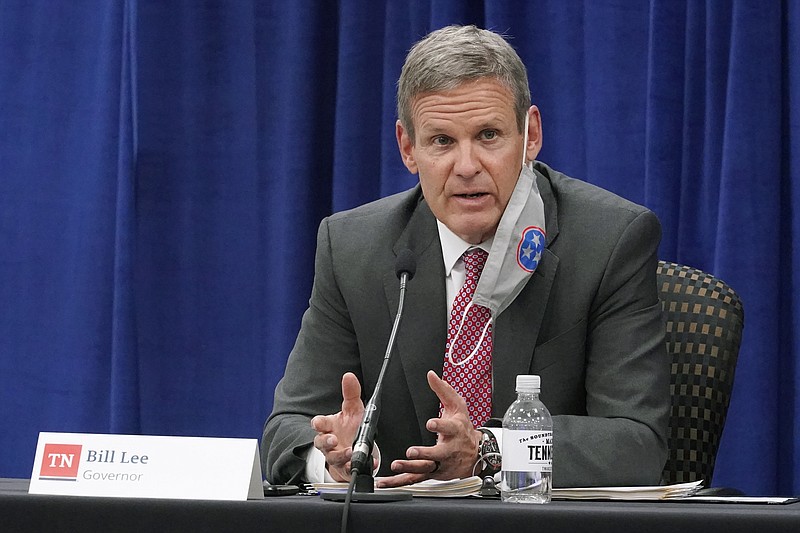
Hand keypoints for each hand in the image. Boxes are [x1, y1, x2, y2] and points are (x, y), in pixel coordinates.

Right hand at [310, 372, 369, 481]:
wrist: (354, 449)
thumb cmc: (349, 427)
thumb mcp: (353, 409)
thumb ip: (351, 393)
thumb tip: (349, 376)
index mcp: (329, 427)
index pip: (319, 424)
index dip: (318, 423)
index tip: (319, 423)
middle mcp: (330, 443)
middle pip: (321, 443)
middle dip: (326, 441)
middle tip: (333, 439)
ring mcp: (336, 456)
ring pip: (333, 458)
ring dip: (341, 455)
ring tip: (351, 451)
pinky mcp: (344, 468)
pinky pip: (348, 469)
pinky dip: (356, 465)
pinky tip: (369, 463)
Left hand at [376, 370, 480, 487]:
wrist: (476, 453)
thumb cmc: (463, 429)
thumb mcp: (457, 406)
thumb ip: (443, 390)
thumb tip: (431, 375)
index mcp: (454, 431)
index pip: (449, 427)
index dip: (440, 425)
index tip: (431, 423)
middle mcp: (448, 450)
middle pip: (437, 455)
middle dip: (424, 454)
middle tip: (411, 452)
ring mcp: (441, 464)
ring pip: (425, 469)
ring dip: (410, 468)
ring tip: (396, 466)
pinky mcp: (433, 474)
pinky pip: (416, 479)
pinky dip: (400, 482)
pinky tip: (387, 482)